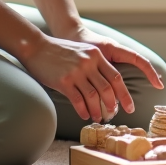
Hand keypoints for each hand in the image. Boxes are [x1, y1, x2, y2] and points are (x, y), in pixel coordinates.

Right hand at [21, 30, 161, 121]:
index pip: (116, 77)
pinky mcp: (64, 81)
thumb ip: (94, 64)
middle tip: (114, 115)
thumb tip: (106, 86)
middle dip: (113, 105)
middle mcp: (89, 63)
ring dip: (97, 110)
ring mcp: (76, 72)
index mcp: (96, 55)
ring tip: (98, 118)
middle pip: (107, 88)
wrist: (36, 46)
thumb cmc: (59, 51)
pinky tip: (84, 115)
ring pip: (93, 96)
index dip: (124, 94)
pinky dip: (83, 110)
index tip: (129, 107)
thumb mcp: (82, 52)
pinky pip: (78, 100)